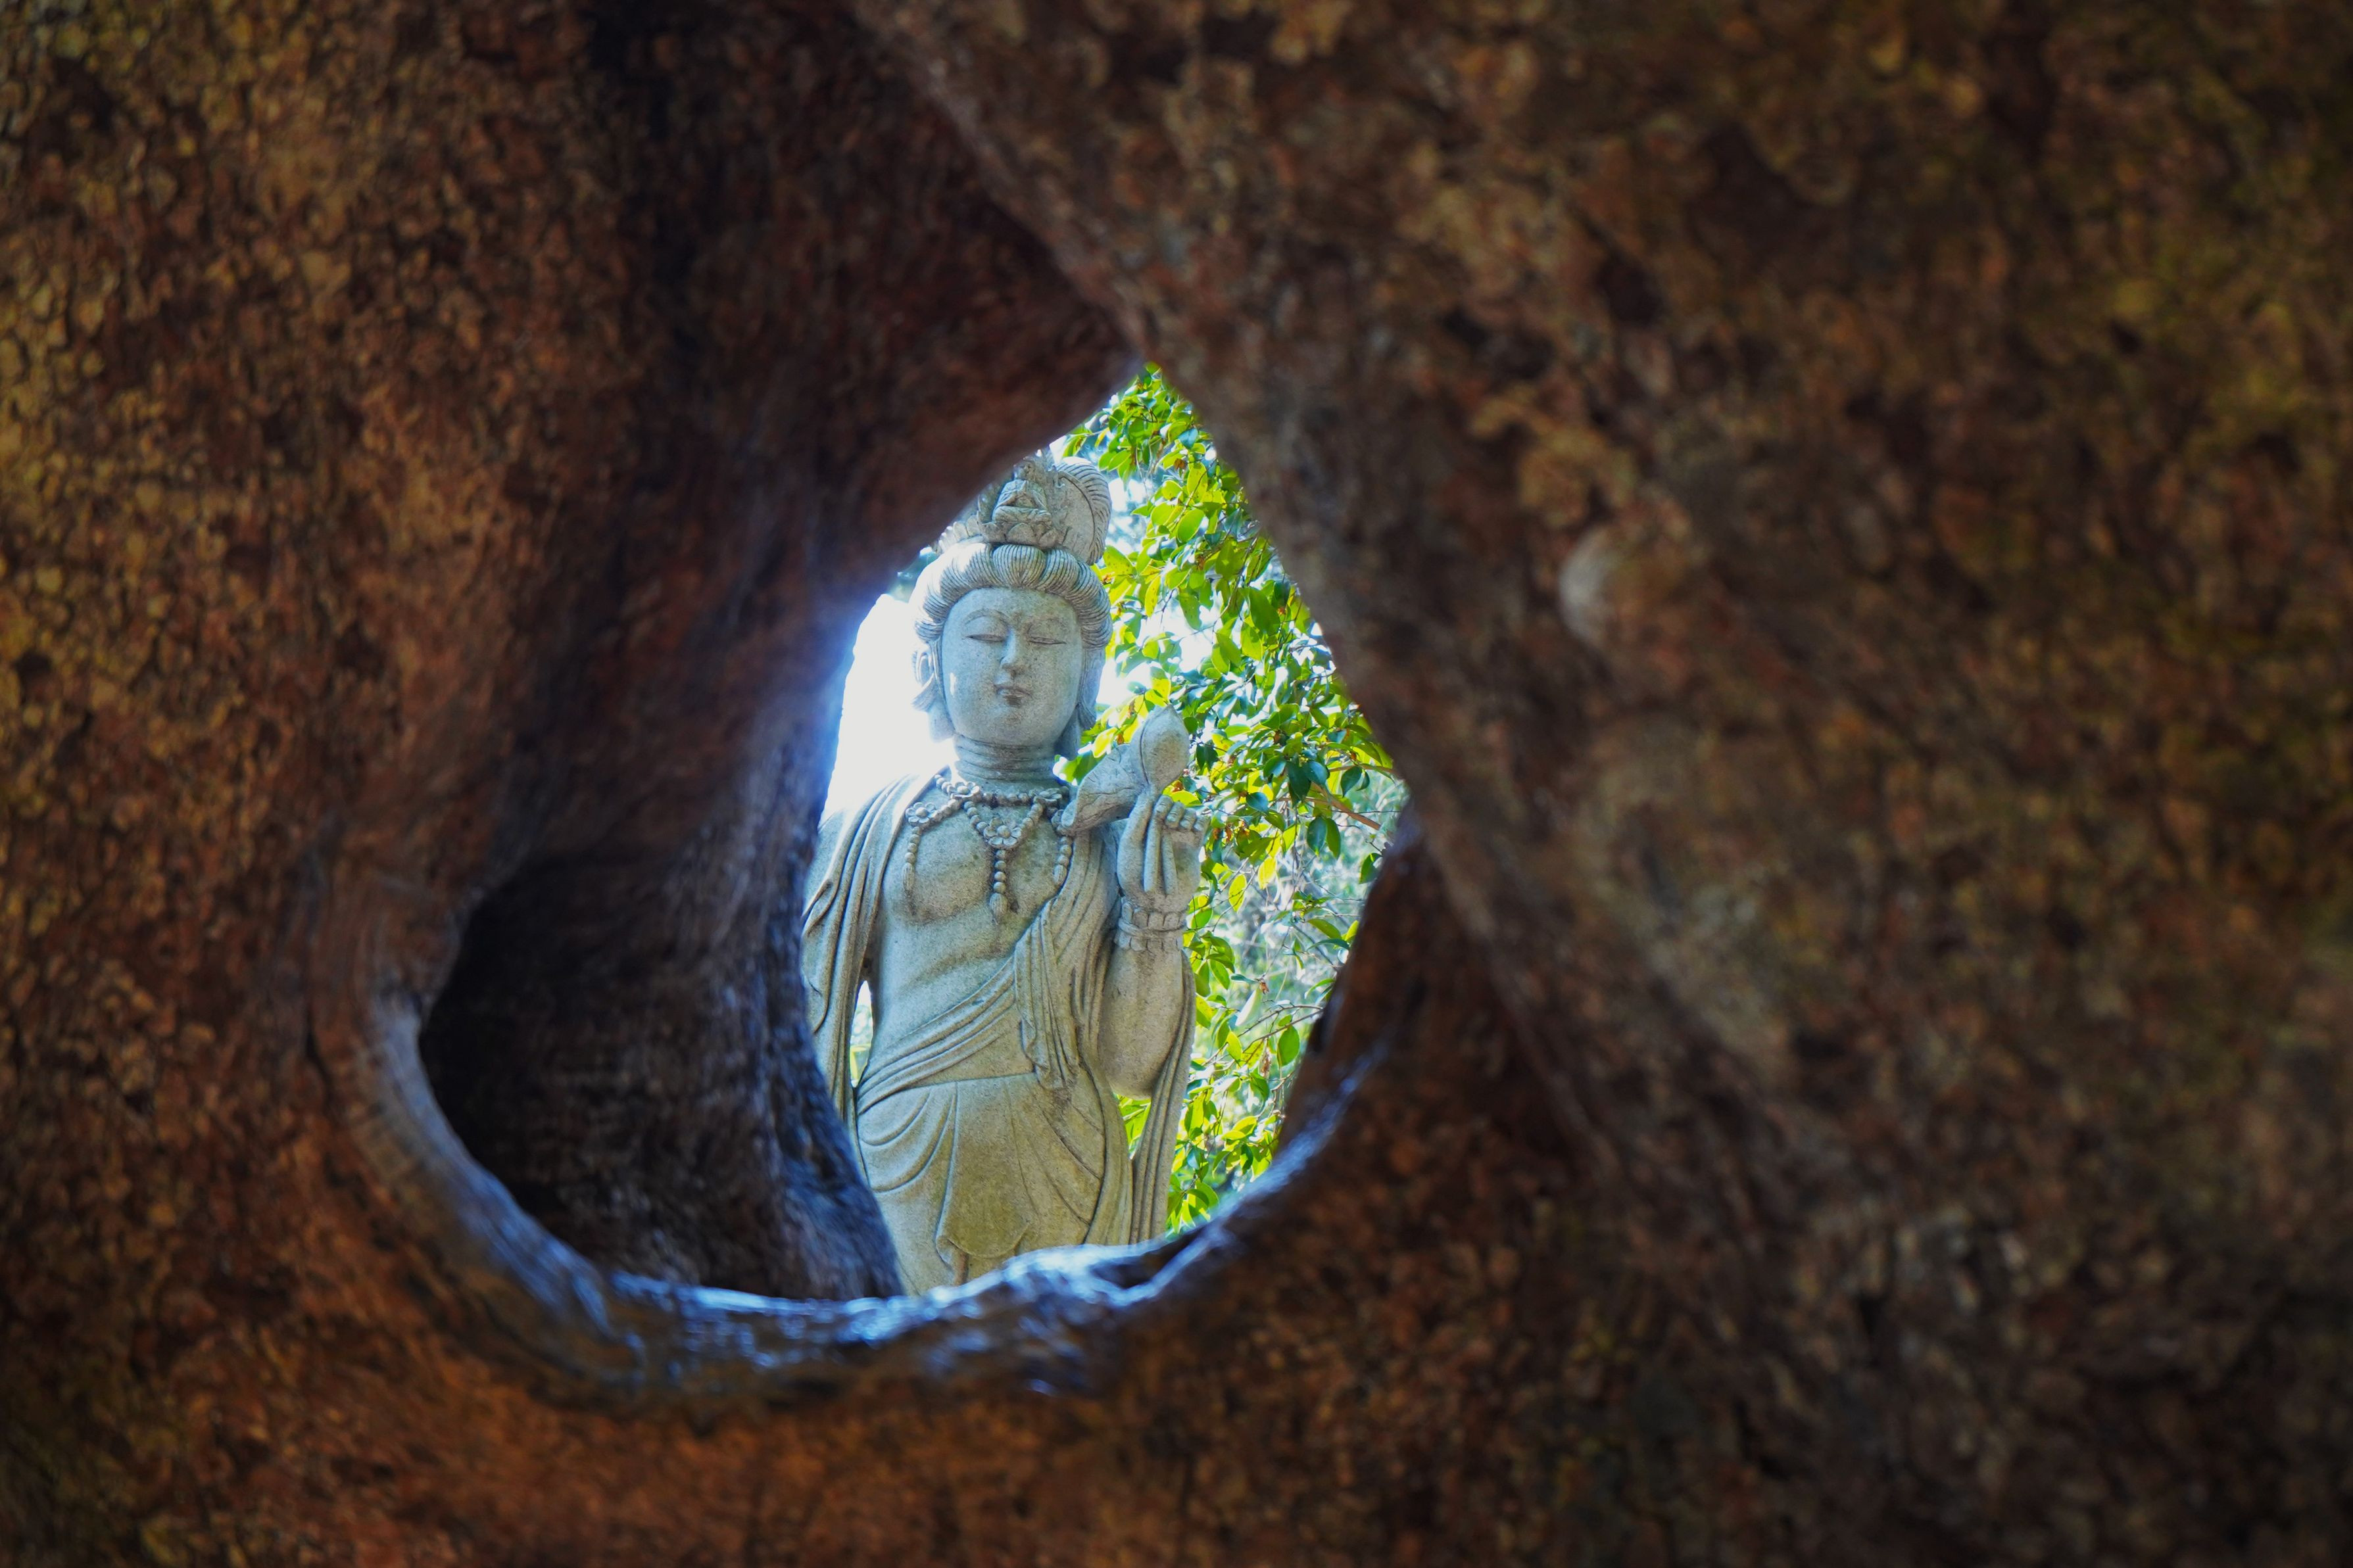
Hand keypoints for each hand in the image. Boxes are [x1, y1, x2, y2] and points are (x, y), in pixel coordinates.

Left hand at [1116, 790, 1205, 914]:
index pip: (1157, 800)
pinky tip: (1194, 829)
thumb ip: (1137, 819)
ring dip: (1186, 815)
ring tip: (1180, 829)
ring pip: (1189, 811)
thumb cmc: (1135, 877)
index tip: (1158, 815)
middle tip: (1170, 824)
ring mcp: (1179, 838)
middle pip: (1176, 803)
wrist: (1155, 903)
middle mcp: (1163, 830)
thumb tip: (1147, 793)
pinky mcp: (1194, 847)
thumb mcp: (1130, 846)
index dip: (1161, 802)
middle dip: (1174, 808)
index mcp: (1146, 828)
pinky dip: (1201, 821)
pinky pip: (1202, 824)